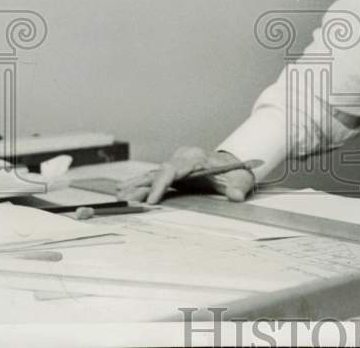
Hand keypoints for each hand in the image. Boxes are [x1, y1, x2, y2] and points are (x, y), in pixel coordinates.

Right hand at [116, 146, 256, 204]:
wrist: (232, 164)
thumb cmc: (235, 172)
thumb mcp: (240, 178)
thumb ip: (238, 187)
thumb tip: (237, 196)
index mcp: (196, 159)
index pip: (173, 169)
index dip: (161, 184)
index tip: (152, 200)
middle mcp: (182, 158)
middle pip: (158, 172)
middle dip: (141, 186)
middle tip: (125, 200)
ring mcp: (176, 164)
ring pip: (153, 173)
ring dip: (136, 184)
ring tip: (119, 195)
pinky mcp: (173, 172)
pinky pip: (154, 177)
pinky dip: (140, 183)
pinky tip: (124, 189)